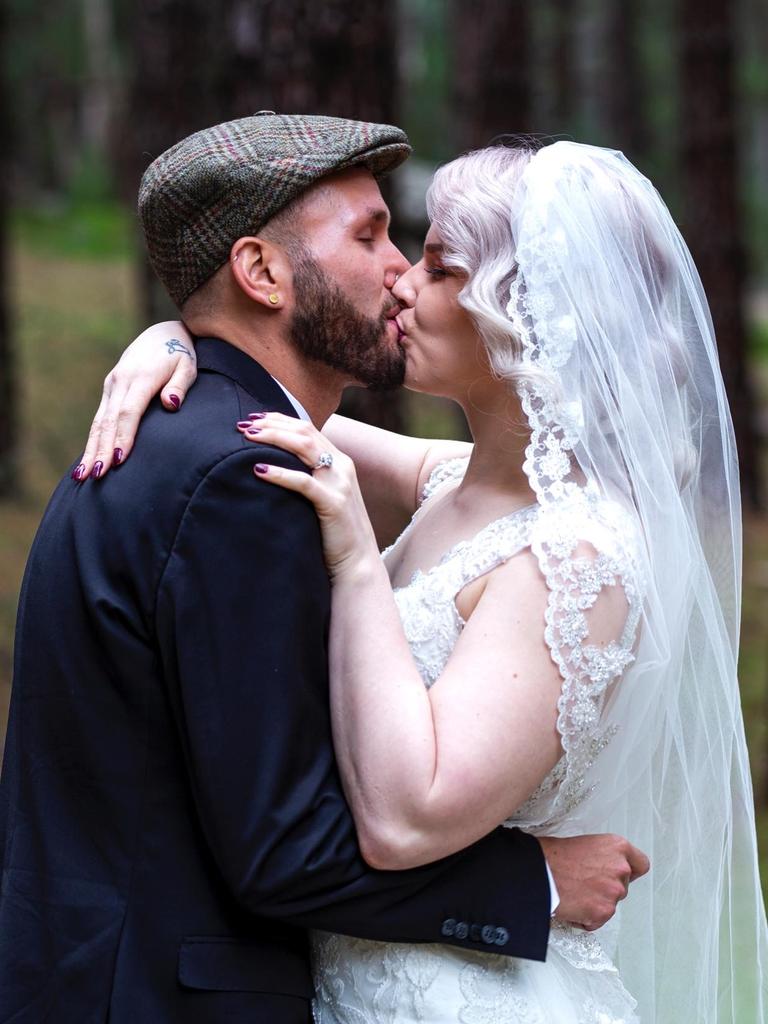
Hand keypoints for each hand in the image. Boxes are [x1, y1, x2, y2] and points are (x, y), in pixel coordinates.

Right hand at [74, 321, 197, 480]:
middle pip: (108, 421)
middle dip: (101, 449)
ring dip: (90, 448)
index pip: (128, 412)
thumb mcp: (188, 366)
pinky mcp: (109, 389)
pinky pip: (99, 418)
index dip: (123, 436)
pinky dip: (93, 439)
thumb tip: (171, 405)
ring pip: (99, 421)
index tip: (118, 459)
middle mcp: (120, 381)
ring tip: (82, 475)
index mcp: (140, 377)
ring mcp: (112, 385)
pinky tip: (87, 459)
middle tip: (96, 475)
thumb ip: (179, 385)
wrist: (164, 333)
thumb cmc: (181, 354)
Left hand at [238, 412, 379, 580]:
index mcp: (339, 461)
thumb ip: (310, 478)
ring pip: (304, 447)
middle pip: (303, 431)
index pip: (307, 428)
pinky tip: (259, 470)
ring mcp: (339, 483)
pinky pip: (303, 482)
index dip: (278, 420)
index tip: (252, 419)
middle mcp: (342, 466)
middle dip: (271, 424)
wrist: (358, 563)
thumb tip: (276, 467)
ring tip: (247, 438)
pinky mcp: (333, 503)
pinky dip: (280, 473)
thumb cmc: (334, 533)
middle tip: (242, 426)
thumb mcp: (325, 497)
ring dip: (273, 438)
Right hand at [539, 833, 649, 930]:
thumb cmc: (553, 855)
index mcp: (617, 846)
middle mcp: (620, 868)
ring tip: (574, 893)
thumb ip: (604, 856)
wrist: (538, 872)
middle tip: (585, 883)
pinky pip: (598, 920)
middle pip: (623, 886)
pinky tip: (572, 905)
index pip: (641, 864)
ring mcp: (613, 892)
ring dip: (596, 903)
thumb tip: (604, 868)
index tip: (623, 875)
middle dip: (606, 888)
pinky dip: (586, 918)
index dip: (630, 871)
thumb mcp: (586, 843)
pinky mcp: (603, 912)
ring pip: (610, 903)